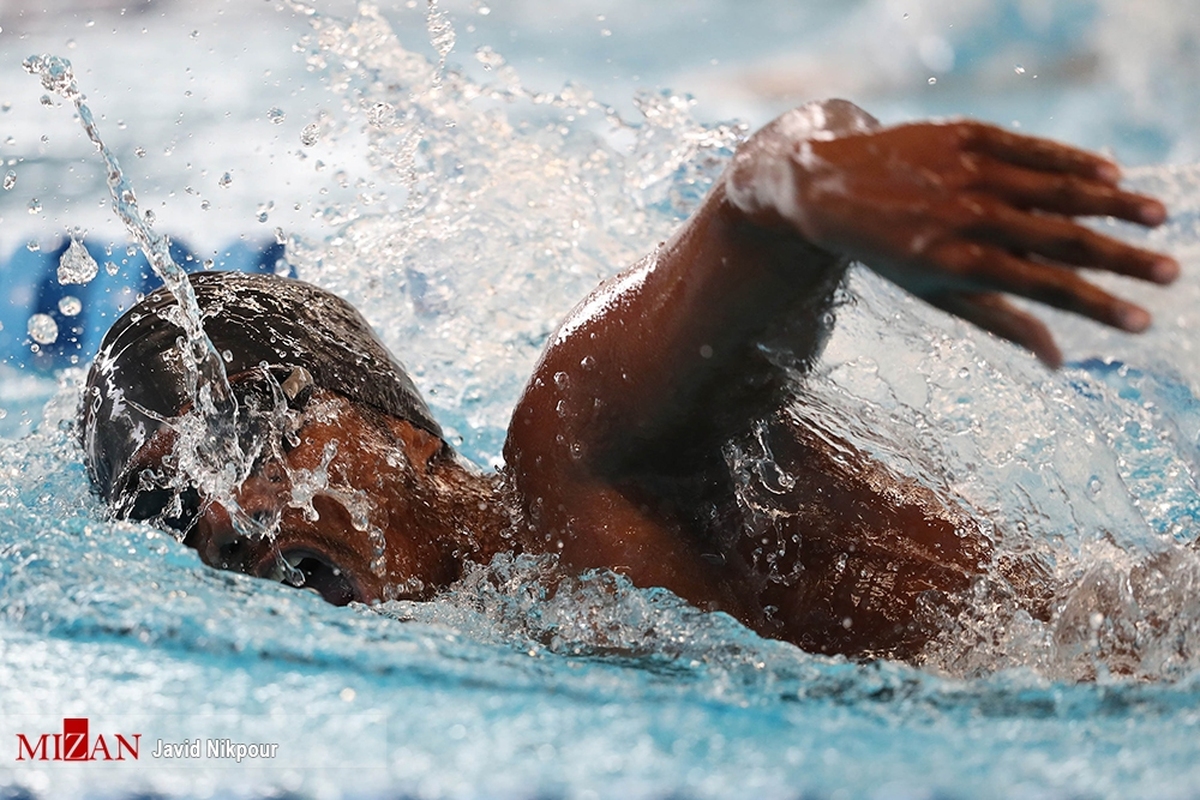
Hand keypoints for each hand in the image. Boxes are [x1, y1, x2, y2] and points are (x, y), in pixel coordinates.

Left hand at [787, 120, 1177, 366]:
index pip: (1046, 289)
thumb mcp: (934, 293)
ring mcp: (968, 172)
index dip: (1098, 306)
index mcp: (961, 263)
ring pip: (1055, 188)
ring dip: (1111, 203)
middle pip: (1062, 240)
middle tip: (1170, 273)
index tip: (1144, 321)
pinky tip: (1110, 173)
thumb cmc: (888, 250)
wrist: (826, 186)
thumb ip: (999, 320)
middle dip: (1122, 259)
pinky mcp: (964, 134)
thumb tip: (1057, 361)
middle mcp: (968, 216)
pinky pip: (1030, 147)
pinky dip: (1071, 160)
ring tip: (1157, 217)